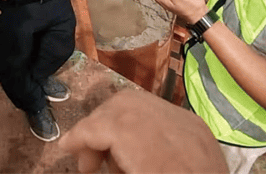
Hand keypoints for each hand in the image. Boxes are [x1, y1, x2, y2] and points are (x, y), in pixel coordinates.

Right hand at [60, 89, 227, 173]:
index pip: (107, 126)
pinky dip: (139, 124)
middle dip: (97, 126)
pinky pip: (160, 113)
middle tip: (89, 161)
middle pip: (122, 105)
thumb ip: (111, 163)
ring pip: (141, 102)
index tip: (66, 149)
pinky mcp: (199, 129)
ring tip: (111, 156)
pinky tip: (135, 150)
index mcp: (155, 151)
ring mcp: (190, 125)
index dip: (80, 135)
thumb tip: (87, 158)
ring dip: (116, 122)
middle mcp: (174, 128)